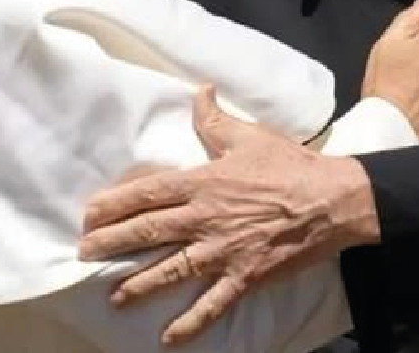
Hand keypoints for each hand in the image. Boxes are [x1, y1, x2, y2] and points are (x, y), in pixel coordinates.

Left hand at [79, 86, 376, 345]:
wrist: (333, 200)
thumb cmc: (290, 165)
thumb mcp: (249, 136)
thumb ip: (215, 118)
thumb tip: (199, 90)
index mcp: (203, 182)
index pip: (148, 193)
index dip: (115, 204)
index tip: (89, 214)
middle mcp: (206, 218)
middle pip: (149, 232)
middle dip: (112, 243)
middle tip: (84, 254)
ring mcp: (224, 250)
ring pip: (172, 270)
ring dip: (139, 284)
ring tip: (114, 296)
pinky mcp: (245, 275)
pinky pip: (213, 304)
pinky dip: (190, 323)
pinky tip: (168, 338)